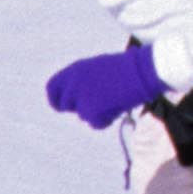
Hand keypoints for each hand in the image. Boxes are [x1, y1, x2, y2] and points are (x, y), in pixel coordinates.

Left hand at [46, 43, 163, 128]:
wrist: (141, 72)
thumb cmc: (126, 69)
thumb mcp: (98, 69)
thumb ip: (83, 82)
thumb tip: (77, 100)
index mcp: (74, 69)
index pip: (51, 88)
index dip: (56, 99)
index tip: (61, 107)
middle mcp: (73, 83)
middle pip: (66, 105)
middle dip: (80, 109)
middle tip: (96, 108)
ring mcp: (81, 97)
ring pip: (82, 116)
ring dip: (96, 113)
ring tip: (114, 101)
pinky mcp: (91, 110)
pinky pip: (95, 124)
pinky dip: (106, 121)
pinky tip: (117, 108)